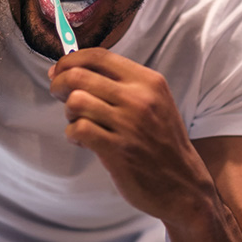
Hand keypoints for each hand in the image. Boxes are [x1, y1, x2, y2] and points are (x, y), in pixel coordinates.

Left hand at [48, 48, 215, 225]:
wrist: (183, 185)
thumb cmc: (160, 141)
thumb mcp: (152, 102)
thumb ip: (118, 84)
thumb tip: (69, 69)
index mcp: (148, 81)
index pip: (98, 56)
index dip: (70, 60)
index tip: (59, 70)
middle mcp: (139, 98)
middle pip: (79, 75)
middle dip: (59, 83)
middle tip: (58, 94)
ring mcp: (128, 124)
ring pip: (76, 101)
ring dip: (68, 112)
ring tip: (77, 121)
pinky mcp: (117, 150)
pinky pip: (78, 129)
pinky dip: (72, 133)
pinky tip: (81, 140)